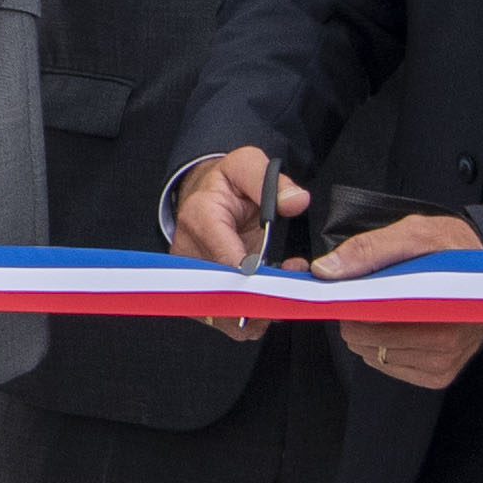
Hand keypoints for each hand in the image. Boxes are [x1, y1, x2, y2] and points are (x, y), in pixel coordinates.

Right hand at [166, 147, 302, 338]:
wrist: (202, 196)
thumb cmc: (225, 184)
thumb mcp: (248, 165)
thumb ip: (273, 181)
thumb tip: (296, 202)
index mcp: (199, 216)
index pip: (227, 259)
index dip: (259, 274)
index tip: (286, 274)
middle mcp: (187, 251)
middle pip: (225, 291)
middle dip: (263, 294)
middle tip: (292, 282)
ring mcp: (188, 275)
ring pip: (222, 312)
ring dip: (257, 310)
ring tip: (281, 290)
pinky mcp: (193, 291)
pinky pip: (221, 318)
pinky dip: (248, 317)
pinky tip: (266, 300)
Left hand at [313, 209, 482, 391]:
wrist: (481, 273)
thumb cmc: (449, 250)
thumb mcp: (414, 234)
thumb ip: (369, 249)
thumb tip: (326, 270)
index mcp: (449, 302)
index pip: (388, 317)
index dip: (358, 308)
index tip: (346, 297)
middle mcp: (454, 339)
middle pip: (376, 342)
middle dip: (356, 321)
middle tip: (359, 301)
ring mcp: (448, 361)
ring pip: (378, 357)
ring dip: (365, 336)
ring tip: (377, 312)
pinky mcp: (440, 374)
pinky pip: (390, 368)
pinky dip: (379, 350)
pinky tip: (391, 329)